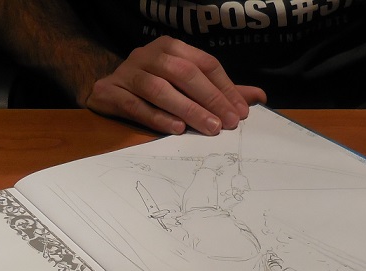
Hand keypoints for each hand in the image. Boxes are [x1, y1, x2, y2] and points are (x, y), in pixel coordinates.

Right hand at [84, 36, 266, 135]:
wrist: (106, 88)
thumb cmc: (154, 85)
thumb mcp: (187, 84)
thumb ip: (220, 90)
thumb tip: (259, 98)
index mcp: (171, 47)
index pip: (205, 64)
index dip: (225, 88)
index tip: (241, 112)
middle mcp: (149, 54)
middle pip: (183, 73)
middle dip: (209, 99)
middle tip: (228, 123)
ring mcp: (128, 72)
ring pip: (159, 88)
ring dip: (187, 109)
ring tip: (208, 128)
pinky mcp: (111, 92)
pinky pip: (136, 105)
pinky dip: (158, 117)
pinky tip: (176, 128)